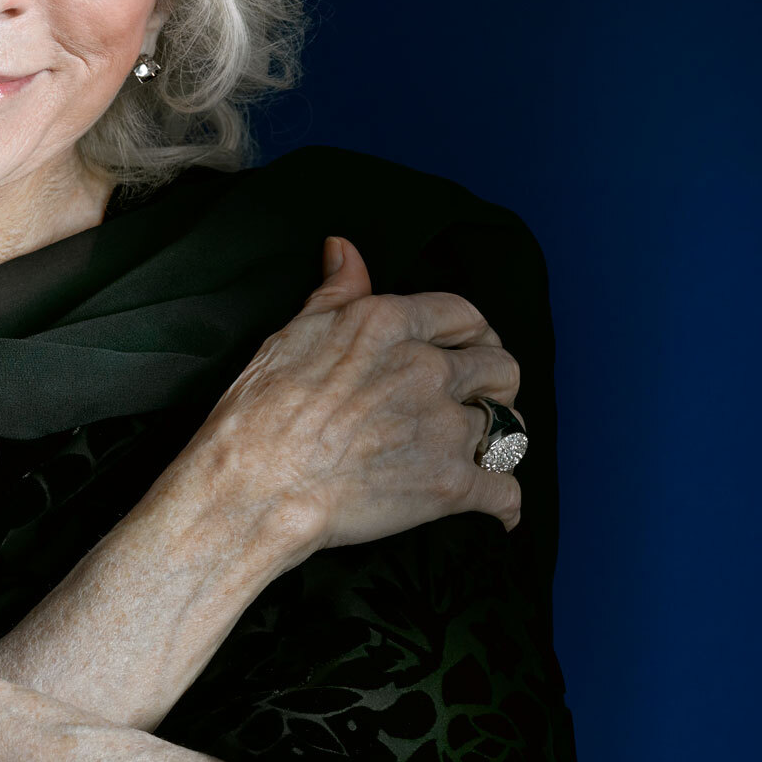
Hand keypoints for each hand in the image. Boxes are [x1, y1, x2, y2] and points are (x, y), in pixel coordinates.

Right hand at [191, 236, 523, 552]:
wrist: (253, 487)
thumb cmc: (258, 413)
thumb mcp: (292, 333)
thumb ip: (334, 292)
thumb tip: (344, 250)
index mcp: (389, 324)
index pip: (465, 314)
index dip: (473, 333)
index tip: (469, 348)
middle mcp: (426, 369)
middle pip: (502, 368)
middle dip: (496, 385)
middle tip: (480, 400)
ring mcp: (442, 428)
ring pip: (508, 429)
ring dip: (499, 442)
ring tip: (485, 453)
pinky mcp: (448, 485)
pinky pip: (505, 493)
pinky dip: (505, 505)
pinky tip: (499, 511)